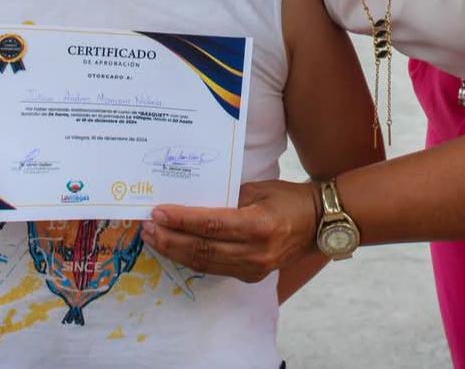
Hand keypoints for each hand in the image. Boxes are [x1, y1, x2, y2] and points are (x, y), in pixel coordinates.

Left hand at [142, 179, 319, 281]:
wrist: (317, 222)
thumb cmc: (289, 198)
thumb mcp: (259, 188)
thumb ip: (228, 197)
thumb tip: (193, 201)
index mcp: (259, 225)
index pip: (211, 225)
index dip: (181, 220)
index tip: (158, 213)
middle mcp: (255, 251)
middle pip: (202, 249)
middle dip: (170, 239)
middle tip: (147, 228)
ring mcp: (253, 268)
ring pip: (204, 263)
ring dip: (175, 251)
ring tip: (154, 239)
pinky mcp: (251, 276)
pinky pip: (214, 269)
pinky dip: (192, 259)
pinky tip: (176, 249)